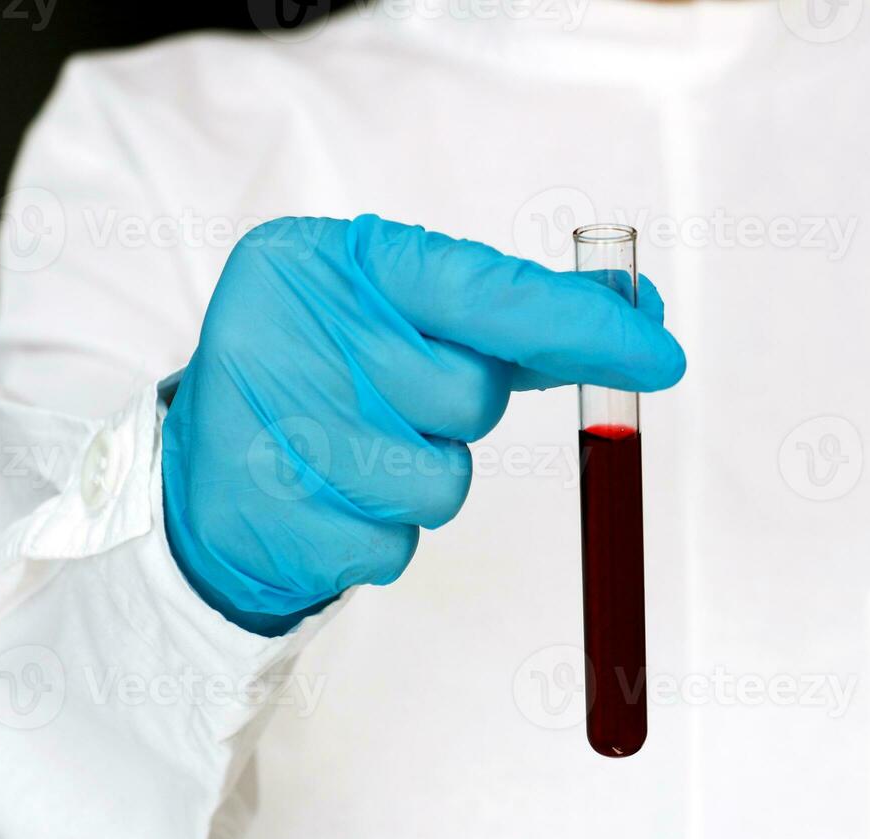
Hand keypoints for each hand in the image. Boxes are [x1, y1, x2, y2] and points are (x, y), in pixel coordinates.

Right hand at [160, 215, 682, 635]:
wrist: (209, 462)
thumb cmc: (331, 372)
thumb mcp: (400, 311)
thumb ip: (514, 314)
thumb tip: (639, 315)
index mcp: (328, 260)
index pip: (483, 290)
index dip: (580, 325)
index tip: (660, 353)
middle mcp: (293, 333)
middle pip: (469, 397)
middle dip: (458, 413)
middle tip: (396, 401)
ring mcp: (276, 432)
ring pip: (441, 485)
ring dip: (424, 479)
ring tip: (356, 452)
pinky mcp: (274, 521)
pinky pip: (395, 547)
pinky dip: (382, 533)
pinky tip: (331, 499)